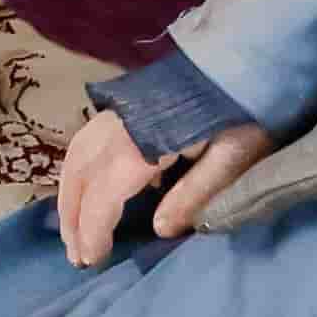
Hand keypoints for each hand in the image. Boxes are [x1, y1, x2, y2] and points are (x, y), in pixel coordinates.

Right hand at [52, 103, 271, 266]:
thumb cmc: (244, 110)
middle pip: (79, 176)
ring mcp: (118, 112)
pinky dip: (80, 170)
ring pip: (76, 155)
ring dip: (70, 194)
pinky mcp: (125, 105)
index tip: (92, 261)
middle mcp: (118, 127)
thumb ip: (195, 194)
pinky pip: (85, 141)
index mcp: (141, 144)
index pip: (103, 194)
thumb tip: (159, 230)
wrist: (247, 55)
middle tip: (77, 256)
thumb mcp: (233, 157)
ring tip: (74, 228)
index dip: (93, 230)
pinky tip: (97, 187)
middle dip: (73, 218)